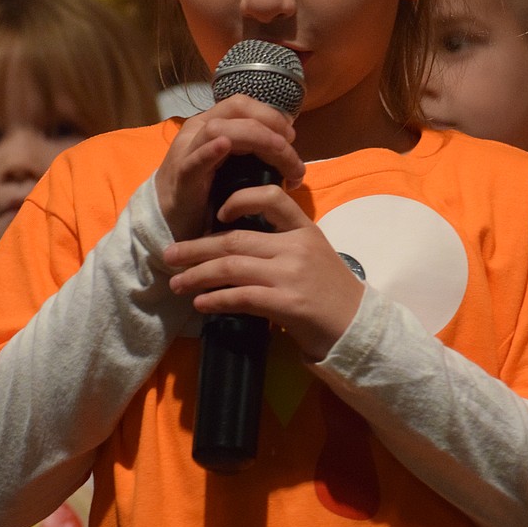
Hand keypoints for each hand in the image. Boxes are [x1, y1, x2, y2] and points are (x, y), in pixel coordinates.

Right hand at [154, 95, 304, 242]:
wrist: (171, 222)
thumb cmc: (207, 194)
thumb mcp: (233, 166)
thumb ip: (253, 152)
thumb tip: (287, 147)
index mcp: (212, 124)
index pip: (243, 104)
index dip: (271, 115)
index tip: (292, 137)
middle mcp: (198, 130)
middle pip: (236, 109)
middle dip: (270, 125)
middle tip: (291, 152)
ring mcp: (187, 152)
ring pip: (218, 129)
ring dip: (257, 138)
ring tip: (279, 154)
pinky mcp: (182, 177)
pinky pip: (194, 160)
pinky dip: (210, 151)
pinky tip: (225, 147)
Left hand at [164, 185, 363, 360]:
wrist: (357, 327)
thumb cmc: (331, 292)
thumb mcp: (314, 255)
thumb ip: (281, 244)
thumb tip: (233, 245)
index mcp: (305, 229)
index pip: (271, 198)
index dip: (240, 200)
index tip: (217, 214)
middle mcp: (296, 247)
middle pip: (235, 239)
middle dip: (196, 248)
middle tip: (169, 254)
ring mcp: (291, 275)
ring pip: (231, 267)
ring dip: (197, 275)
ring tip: (176, 283)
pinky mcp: (287, 304)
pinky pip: (241, 297)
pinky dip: (215, 300)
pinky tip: (200, 303)